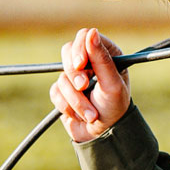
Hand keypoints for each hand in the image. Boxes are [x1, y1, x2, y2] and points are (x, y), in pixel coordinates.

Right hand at [51, 28, 130, 142]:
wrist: (103, 136)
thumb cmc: (114, 109)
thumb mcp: (112, 84)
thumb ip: (102, 59)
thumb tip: (91, 32)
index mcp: (107, 55)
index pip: (85, 37)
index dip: (80, 48)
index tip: (81, 65)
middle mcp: (90, 62)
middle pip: (68, 52)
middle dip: (75, 74)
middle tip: (84, 87)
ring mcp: (76, 76)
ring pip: (62, 76)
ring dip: (76, 99)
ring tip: (91, 113)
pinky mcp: (63, 91)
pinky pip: (55, 92)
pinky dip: (66, 105)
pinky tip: (80, 115)